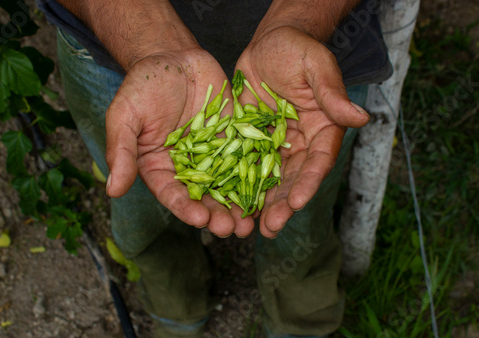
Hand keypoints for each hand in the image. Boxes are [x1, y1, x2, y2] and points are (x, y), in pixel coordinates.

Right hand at [105, 49, 255, 237]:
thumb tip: (113, 190)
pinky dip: (256, 177)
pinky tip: (267, 191)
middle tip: (232, 229)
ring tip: (250, 222)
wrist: (174, 58)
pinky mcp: (234, 139)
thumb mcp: (125, 115)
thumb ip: (121, 151)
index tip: (200, 219)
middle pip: (204, 196)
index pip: (172, 194)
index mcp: (160, 167)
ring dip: (238, 205)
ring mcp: (214, 154)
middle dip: (217, 215)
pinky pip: (246, 159)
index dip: (186, 208)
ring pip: (227, 185)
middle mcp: (188, 166)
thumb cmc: (144, 86)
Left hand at [235, 26, 370, 237]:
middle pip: (293, 179)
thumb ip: (332, 94)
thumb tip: (360, 117)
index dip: (308, 182)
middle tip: (271, 227)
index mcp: (321, 129)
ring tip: (252, 228)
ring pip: (269, 180)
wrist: (269, 44)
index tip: (297, 202)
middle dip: (283, 204)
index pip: (317, 161)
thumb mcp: (316, 66)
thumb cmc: (297, 50)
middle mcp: (300, 143)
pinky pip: (245, 166)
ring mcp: (274, 145)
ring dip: (262, 204)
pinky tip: (230, 205)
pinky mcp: (250, 141)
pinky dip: (239, 186)